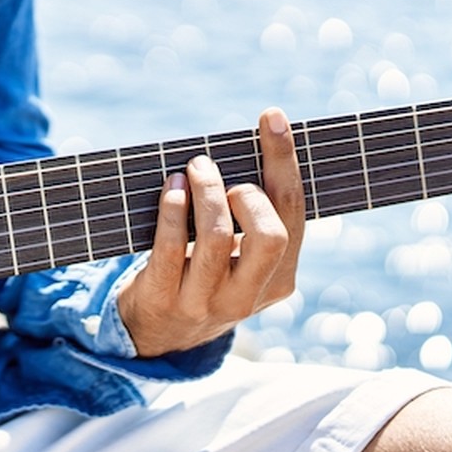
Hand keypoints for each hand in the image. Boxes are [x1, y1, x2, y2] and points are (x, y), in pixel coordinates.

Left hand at [116, 108, 304, 355]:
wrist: (157, 333)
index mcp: (280, 280)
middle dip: (248, 192)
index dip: (284, 161)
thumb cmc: (203, 273)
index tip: (272, 118)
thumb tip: (251, 142)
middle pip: (269, 235)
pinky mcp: (166, 299)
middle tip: (221, 175)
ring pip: (217, 238)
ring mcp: (207, 302)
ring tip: (193, 168)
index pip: (293, 214)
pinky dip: (172, 209)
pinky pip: (171, 248)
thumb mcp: (240, 258)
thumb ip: (251, 216)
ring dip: (205, 192)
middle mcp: (249, 295)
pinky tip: (171, 186)